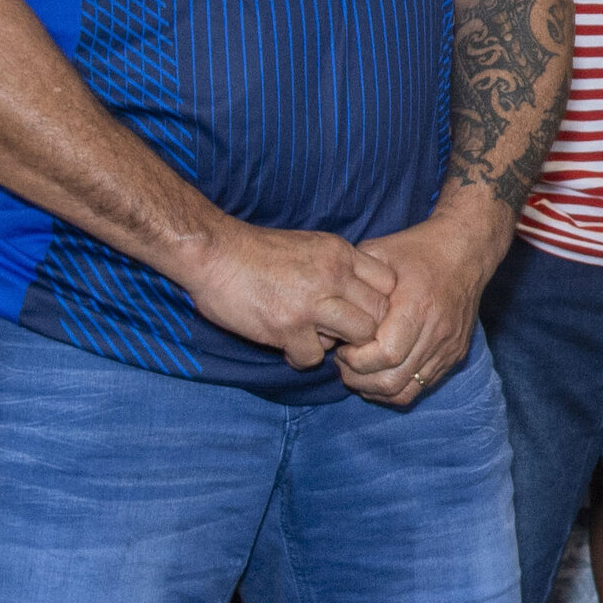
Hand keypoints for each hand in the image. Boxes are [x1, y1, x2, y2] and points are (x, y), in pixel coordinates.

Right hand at [184, 222, 392, 373]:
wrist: (212, 252)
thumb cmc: (258, 251)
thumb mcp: (311, 245)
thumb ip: (339, 266)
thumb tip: (361, 294)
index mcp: (340, 253)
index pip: (389, 283)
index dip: (381, 303)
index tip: (362, 311)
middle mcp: (332, 276)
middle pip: (380, 314)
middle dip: (366, 329)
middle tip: (344, 334)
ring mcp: (311, 303)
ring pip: (358, 336)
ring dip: (340, 345)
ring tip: (318, 340)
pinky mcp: (286, 327)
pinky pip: (315, 357)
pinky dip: (302, 358)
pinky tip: (288, 347)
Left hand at [333, 212, 503, 406]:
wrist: (466, 251)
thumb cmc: (418, 250)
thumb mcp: (380, 252)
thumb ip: (353, 281)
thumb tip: (328, 311)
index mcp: (418, 307)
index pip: (385, 355)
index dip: (356, 359)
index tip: (343, 345)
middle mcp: (437, 333)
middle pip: (392, 380)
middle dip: (359, 378)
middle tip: (344, 361)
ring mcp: (449, 348)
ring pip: (406, 391)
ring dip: (375, 388)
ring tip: (360, 368)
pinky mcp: (455, 355)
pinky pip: (421, 386)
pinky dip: (395, 386)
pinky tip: (380, 369)